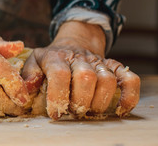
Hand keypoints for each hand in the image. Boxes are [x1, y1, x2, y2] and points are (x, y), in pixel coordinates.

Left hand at [22, 21, 140, 119]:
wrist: (73, 43)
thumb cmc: (51, 60)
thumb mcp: (34, 61)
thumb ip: (28, 75)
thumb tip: (26, 90)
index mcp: (56, 56)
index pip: (59, 74)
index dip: (57, 96)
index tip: (55, 113)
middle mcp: (80, 58)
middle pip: (86, 77)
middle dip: (80, 100)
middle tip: (74, 110)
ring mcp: (100, 62)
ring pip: (108, 80)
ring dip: (99, 101)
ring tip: (89, 110)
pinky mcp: (116, 67)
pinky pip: (131, 79)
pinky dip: (129, 96)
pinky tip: (119, 110)